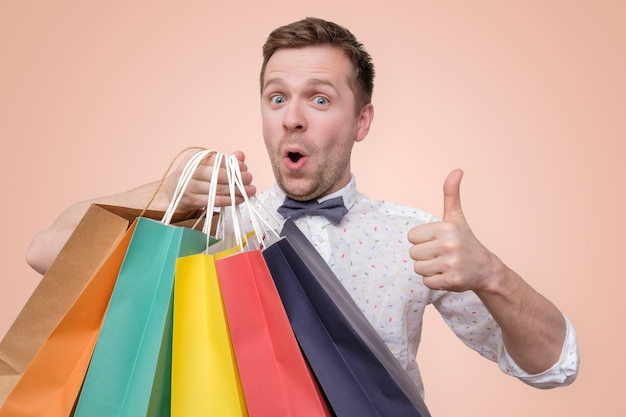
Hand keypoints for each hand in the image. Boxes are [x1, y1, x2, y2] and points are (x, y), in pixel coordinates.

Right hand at [163, 150, 256, 210]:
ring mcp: (188, 187)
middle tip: (250, 179)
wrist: (171, 192)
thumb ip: (223, 160)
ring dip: (237, 190)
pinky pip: (215, 201)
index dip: (232, 164)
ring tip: (250, 190)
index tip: (245, 167)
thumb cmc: (193, 176)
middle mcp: (188, 171)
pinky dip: (230, 200)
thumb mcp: (205, 165)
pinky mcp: (191, 200)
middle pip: (218, 175)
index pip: (216, 160)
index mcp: (193, 158)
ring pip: (218, 189)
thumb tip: (241, 155)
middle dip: (237, 177)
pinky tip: (240, 199)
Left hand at [407, 169, 496, 291]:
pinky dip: (434, 281)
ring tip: (444, 264)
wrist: (485, 269)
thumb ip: (451, 194)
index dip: (422, 240)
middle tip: (441, 255)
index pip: (412, 237)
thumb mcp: (456, 217)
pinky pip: (427, 282)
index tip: (437, 241)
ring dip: (429, 269)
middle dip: (424, 256)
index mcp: (446, 227)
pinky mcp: (451, 281)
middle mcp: (449, 244)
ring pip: (419, 269)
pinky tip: (447, 275)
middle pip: (413, 254)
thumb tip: (457, 170)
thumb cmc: (465, 241)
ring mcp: (451, 263)